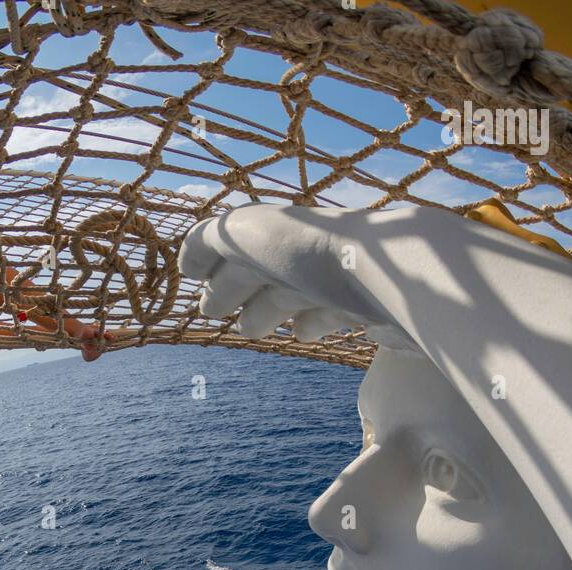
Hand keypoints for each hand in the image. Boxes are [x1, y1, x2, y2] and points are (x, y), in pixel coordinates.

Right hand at [179, 205, 372, 341]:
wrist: (384, 278)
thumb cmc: (308, 255)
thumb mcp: (243, 235)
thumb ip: (209, 241)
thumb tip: (186, 263)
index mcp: (276, 234)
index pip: (235, 248)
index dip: (211, 264)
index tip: (192, 282)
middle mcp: (305, 252)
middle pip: (262, 271)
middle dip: (235, 287)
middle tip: (212, 310)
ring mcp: (337, 282)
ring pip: (293, 295)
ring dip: (267, 309)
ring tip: (247, 329)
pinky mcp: (366, 311)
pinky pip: (332, 314)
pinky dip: (312, 322)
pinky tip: (301, 334)